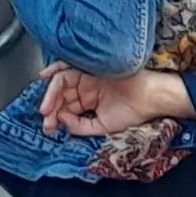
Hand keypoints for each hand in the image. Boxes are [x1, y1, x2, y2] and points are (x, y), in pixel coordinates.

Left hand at [37, 63, 193, 137]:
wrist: (150, 98)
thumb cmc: (133, 112)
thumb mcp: (102, 126)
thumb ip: (80, 126)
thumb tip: (60, 117)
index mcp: (90, 101)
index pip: (66, 108)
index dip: (56, 118)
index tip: (50, 129)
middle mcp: (86, 88)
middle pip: (61, 96)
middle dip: (51, 109)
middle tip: (47, 122)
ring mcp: (87, 77)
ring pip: (61, 84)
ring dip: (50, 96)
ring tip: (46, 109)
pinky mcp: (90, 68)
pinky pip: (68, 67)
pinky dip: (55, 70)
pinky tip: (45, 77)